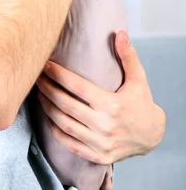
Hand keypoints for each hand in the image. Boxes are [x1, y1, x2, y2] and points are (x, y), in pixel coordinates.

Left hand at [36, 31, 165, 189]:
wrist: (153, 136)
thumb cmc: (142, 103)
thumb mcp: (138, 78)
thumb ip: (128, 55)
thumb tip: (119, 32)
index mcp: (112, 105)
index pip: (78, 87)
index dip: (59, 75)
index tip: (46, 65)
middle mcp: (105, 125)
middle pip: (66, 105)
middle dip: (48, 89)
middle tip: (37, 77)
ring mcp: (100, 143)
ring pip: (65, 125)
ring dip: (48, 109)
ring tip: (40, 95)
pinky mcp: (98, 156)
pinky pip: (71, 145)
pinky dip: (57, 132)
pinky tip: (49, 119)